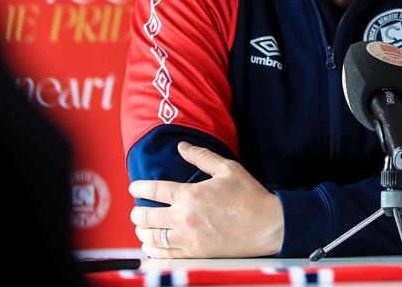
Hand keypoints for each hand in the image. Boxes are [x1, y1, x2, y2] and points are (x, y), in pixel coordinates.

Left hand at [128, 141, 283, 257]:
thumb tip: (181, 146)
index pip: (154, 191)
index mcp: (189, 195)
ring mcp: (188, 239)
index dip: (139, 188)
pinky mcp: (196, 254)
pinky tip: (152, 247)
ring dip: (143, 233)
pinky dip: (154, 251)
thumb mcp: (227, 169)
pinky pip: (166, 256)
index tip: (134, 188)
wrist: (267, 226)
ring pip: (153, 238)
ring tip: (142, 229)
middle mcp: (184, 218)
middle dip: (137, 214)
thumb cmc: (249, 195)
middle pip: (146, 218)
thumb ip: (201, 156)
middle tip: (136, 212)